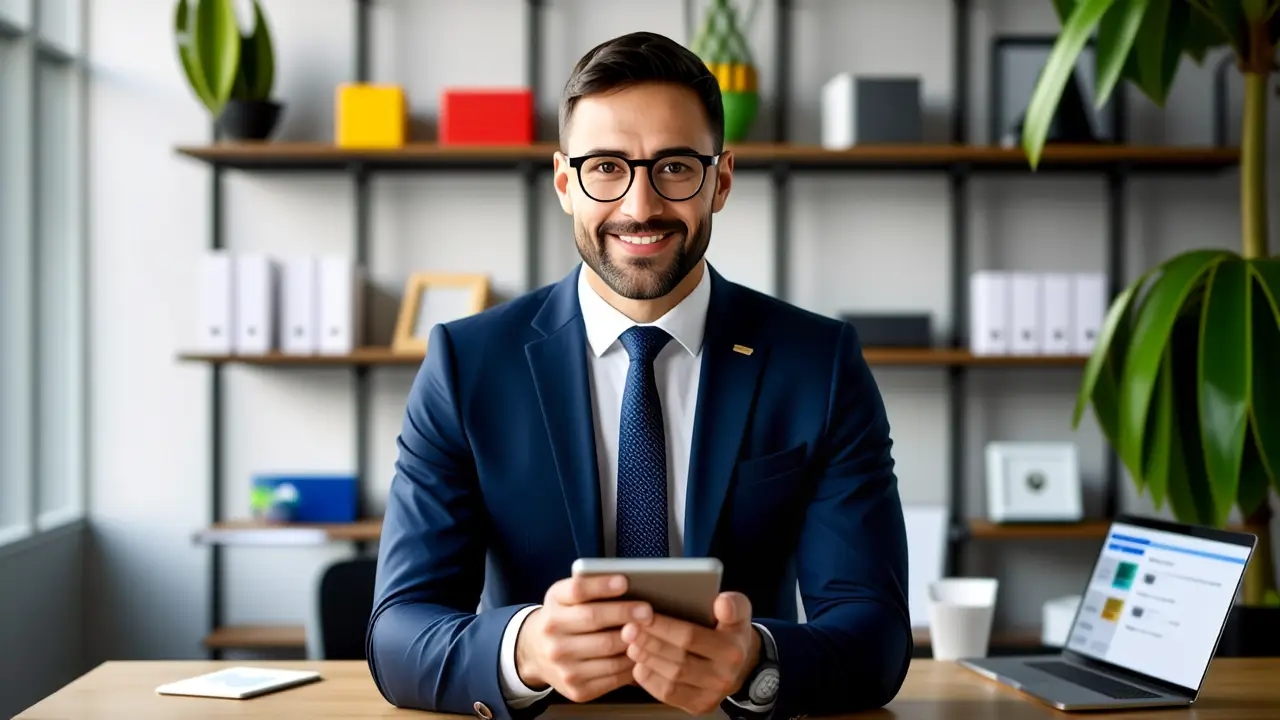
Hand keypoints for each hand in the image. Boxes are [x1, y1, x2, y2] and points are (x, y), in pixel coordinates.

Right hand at [515, 573, 652, 702]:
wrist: (537, 653)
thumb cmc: (564, 618)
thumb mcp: (567, 597)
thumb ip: (590, 589)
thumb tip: (628, 584)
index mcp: (554, 603)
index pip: (577, 590)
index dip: (601, 586)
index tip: (624, 582)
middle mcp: (552, 633)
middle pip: (593, 619)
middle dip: (625, 614)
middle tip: (648, 611)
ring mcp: (562, 664)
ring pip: (607, 650)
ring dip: (632, 640)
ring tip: (649, 633)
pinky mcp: (576, 689)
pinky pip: (612, 675)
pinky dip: (630, 664)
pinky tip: (639, 655)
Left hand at [622, 591, 760, 715]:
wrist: (741, 665)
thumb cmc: (730, 632)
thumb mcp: (739, 612)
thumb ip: (733, 605)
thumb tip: (722, 602)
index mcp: (732, 648)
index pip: (691, 636)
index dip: (664, 626)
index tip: (644, 615)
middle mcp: (723, 675)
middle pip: (678, 658)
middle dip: (649, 642)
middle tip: (629, 629)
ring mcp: (711, 694)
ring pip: (672, 678)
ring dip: (647, 660)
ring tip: (631, 644)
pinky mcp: (699, 705)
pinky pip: (669, 694)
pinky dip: (650, 680)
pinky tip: (639, 665)